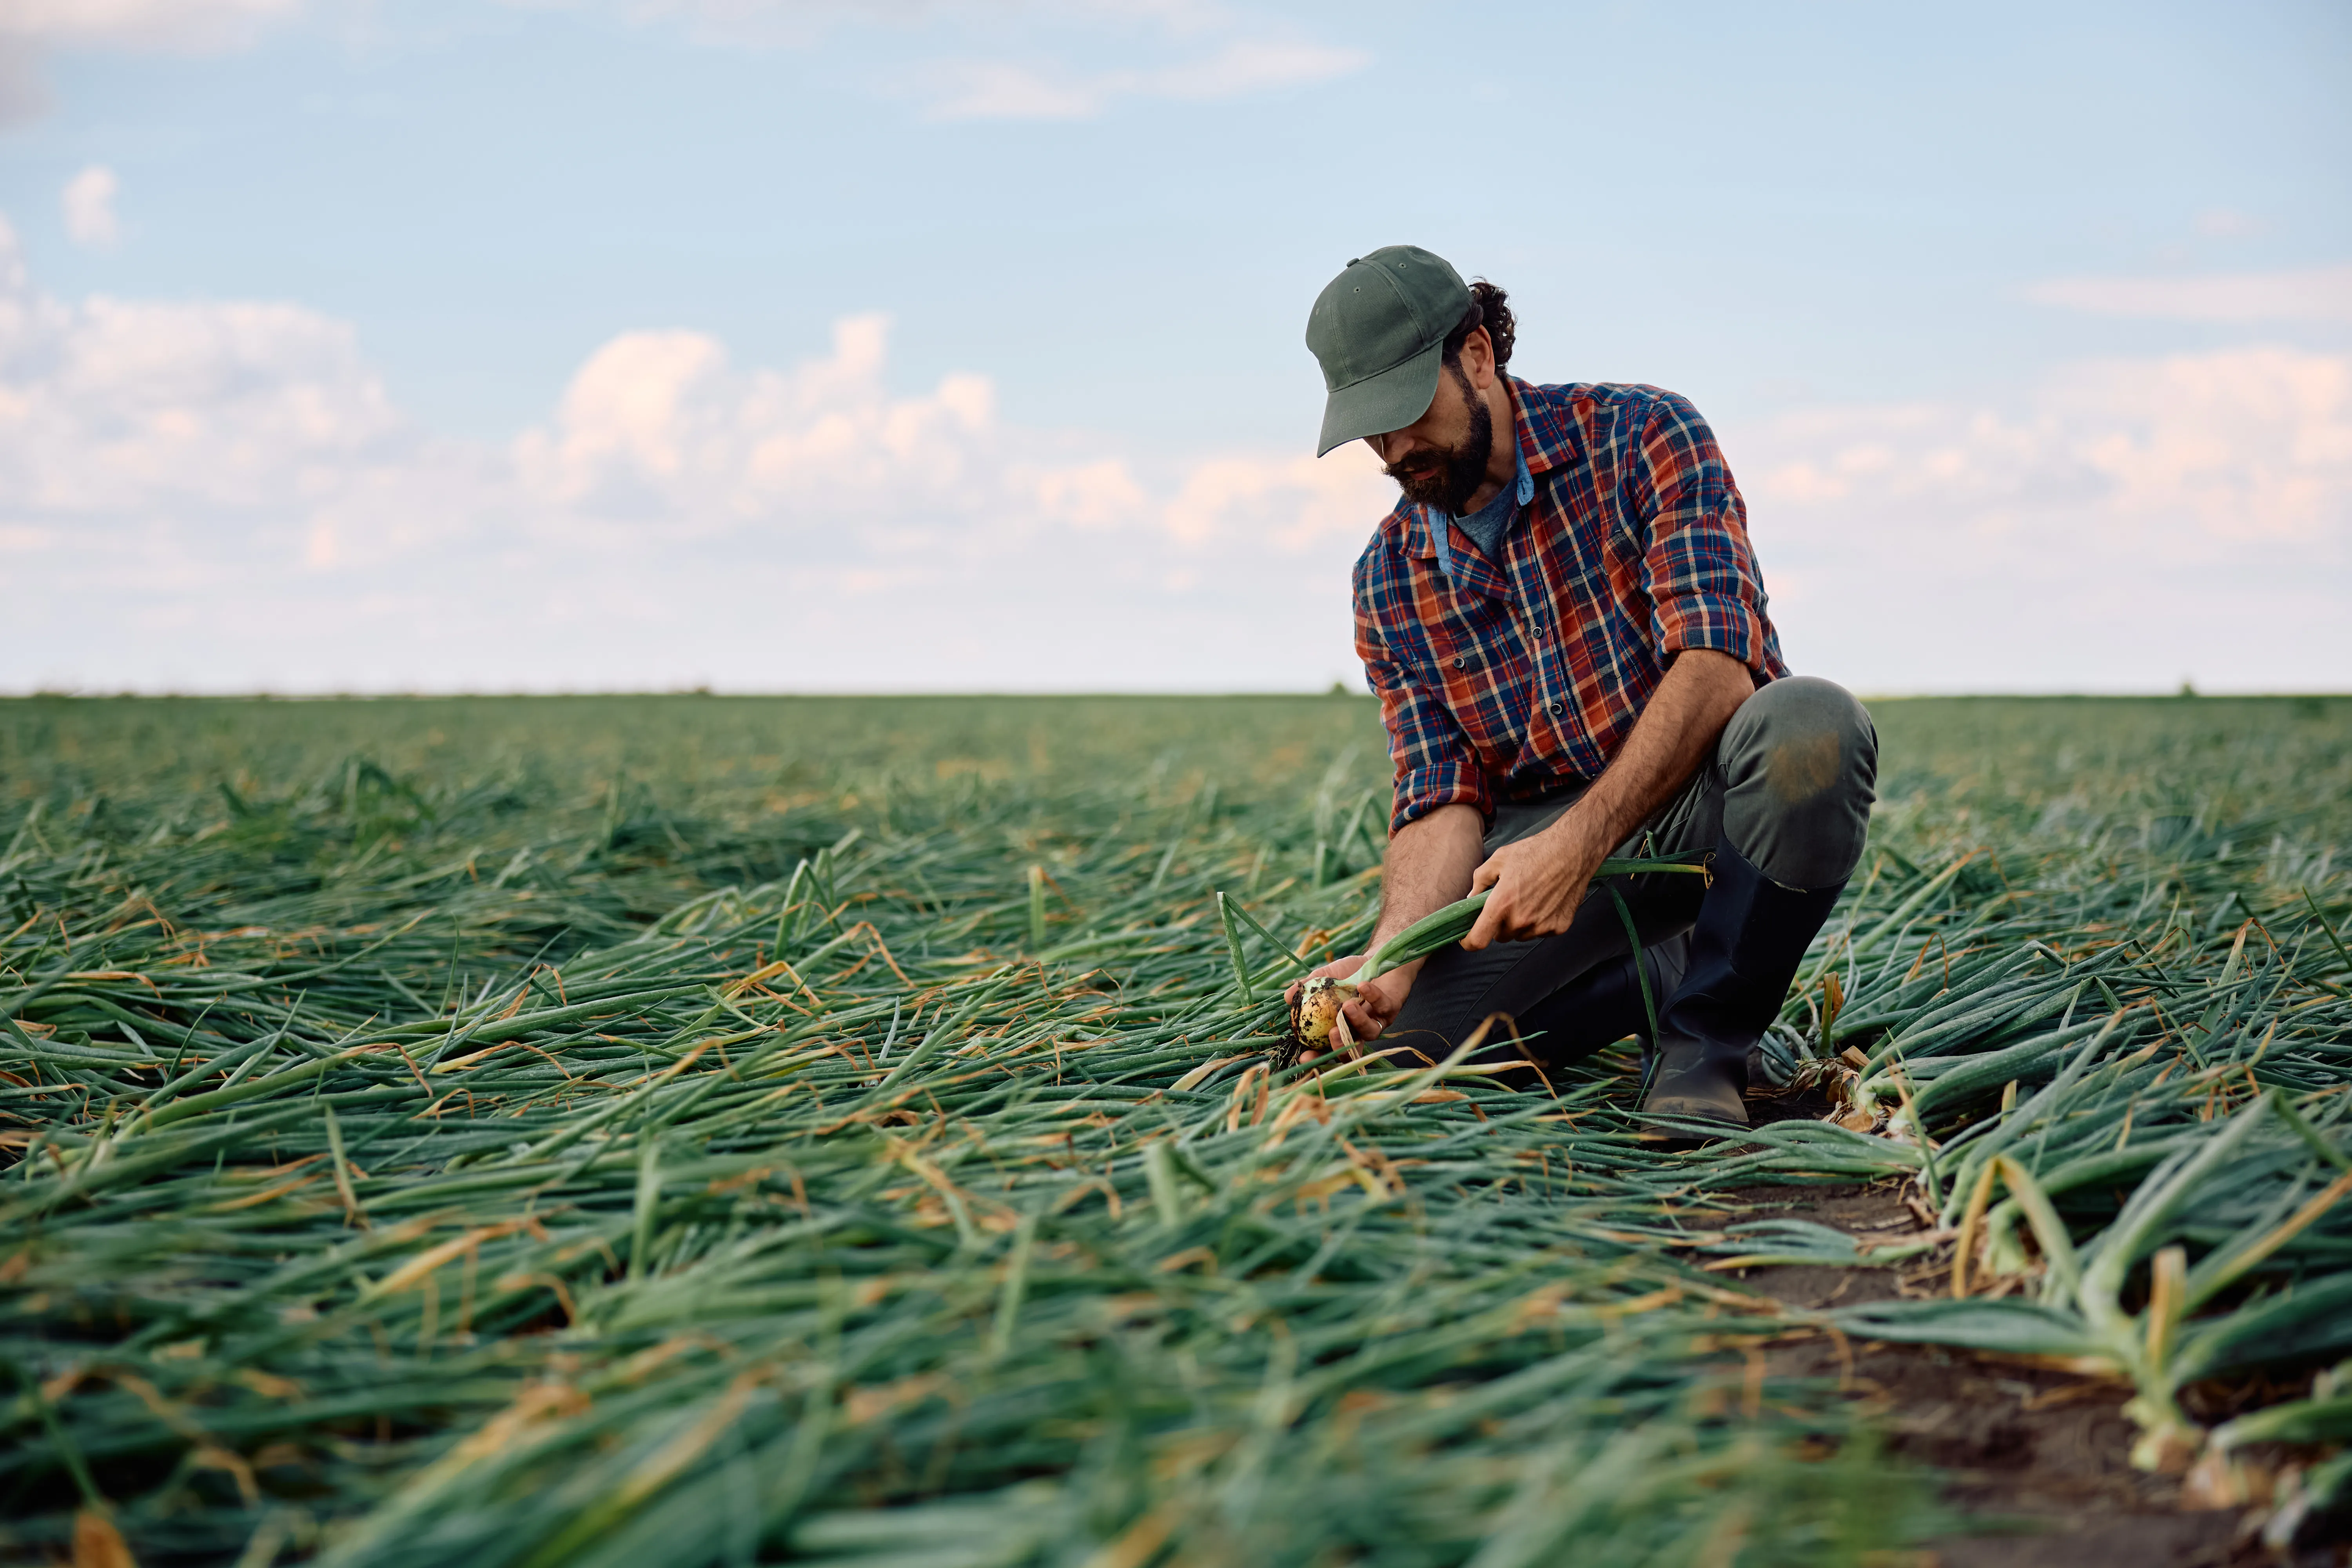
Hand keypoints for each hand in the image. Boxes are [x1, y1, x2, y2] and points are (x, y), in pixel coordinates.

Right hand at [1284, 952, 1413, 1057]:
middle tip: (1332, 1035)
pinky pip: (1383, 1007)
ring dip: (1357, 1021)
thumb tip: (1288, 997)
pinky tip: (1362, 986)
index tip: (1304, 1057)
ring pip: (1370, 1032)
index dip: (1317, 1057)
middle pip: (1351, 1051)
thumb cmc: (1349, 972)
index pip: (1327, 1049)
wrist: (1377, 957)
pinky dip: (1373, 997)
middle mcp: (1358, 1030)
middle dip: (1341, 1048)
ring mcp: (1376, 1021)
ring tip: (1347, 1006)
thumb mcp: (1325, 977)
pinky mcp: (1392, 1009)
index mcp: (1340, 1027)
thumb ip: (1308, 987)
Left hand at [1463, 814, 1607, 949]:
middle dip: (1499, 923)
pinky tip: (1545, 901)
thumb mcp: (1498, 860)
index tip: (1467, 937)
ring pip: (1521, 935)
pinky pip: (1540, 932)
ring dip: (1520, 923)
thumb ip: (1479, 882)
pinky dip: (1539, 922)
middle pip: (1500, 936)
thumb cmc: (1534, 851)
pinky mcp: (1559, 927)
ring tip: (1529, 897)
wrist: (1572, 850)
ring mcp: (1542, 926)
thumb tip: (1470, 899)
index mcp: (1501, 904)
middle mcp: (1521, 920)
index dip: (1469, 941)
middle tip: (1508, 902)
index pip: (1478, 940)